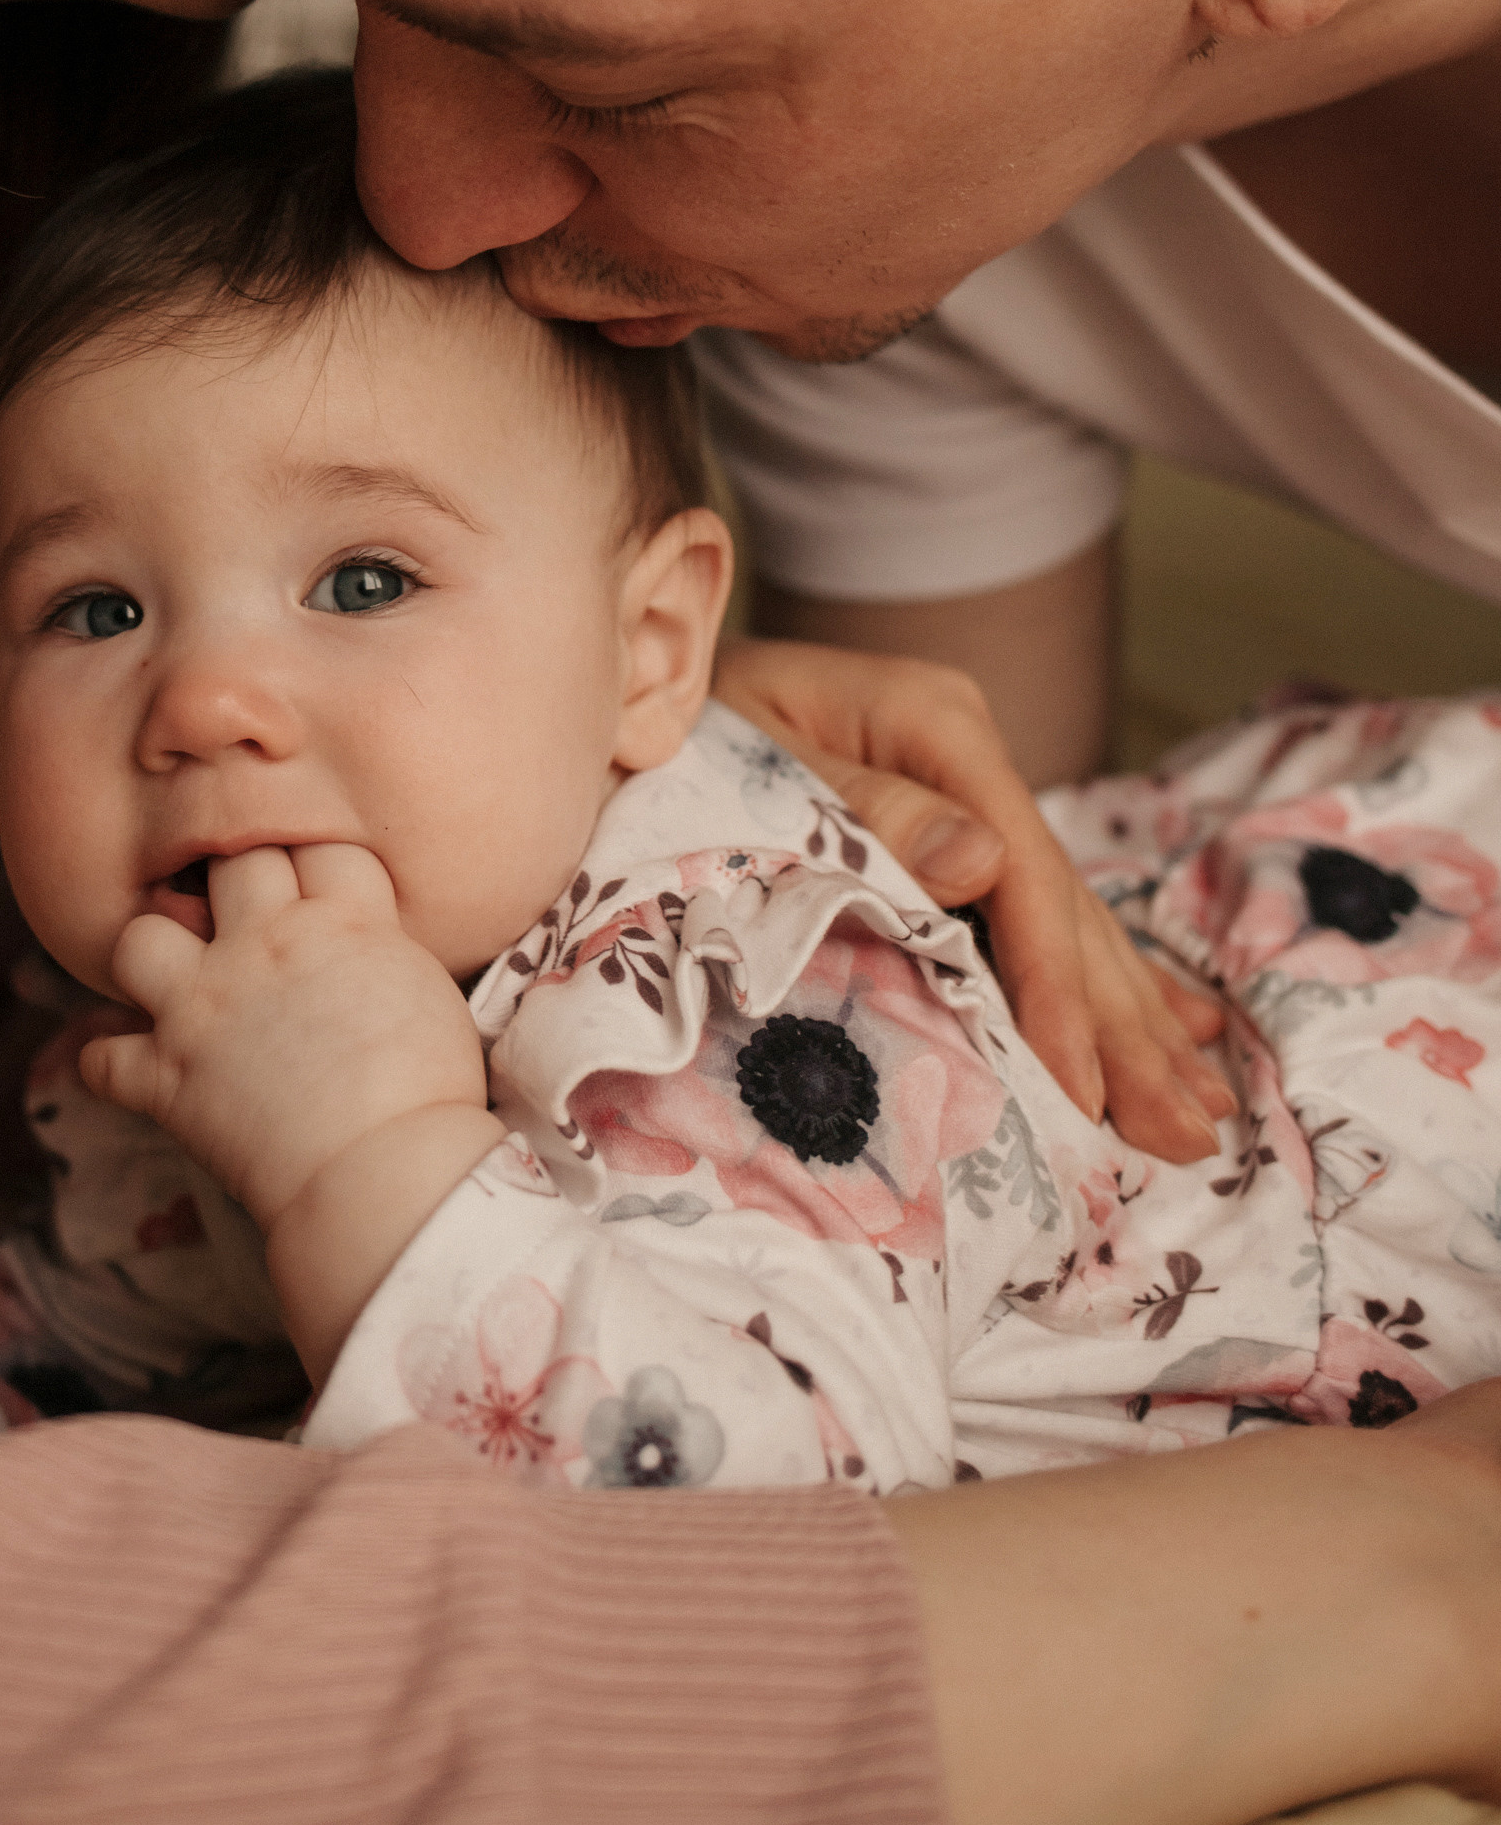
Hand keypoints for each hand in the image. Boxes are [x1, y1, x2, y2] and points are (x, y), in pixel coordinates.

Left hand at [84, 845, 491, 1233]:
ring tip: (175, 981)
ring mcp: (205, 1007)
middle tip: (247, 920)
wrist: (384, 1171)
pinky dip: (109, 1064)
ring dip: (152, 958)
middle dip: (238, 883)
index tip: (312, 886)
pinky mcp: (168, 1075)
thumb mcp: (426, 988)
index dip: (313, 862)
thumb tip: (366, 944)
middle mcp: (263, 946)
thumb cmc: (428, 1092)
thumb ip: (380, 947)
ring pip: (139, 939)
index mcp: (340, 921)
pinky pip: (104, 1058)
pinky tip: (128, 1067)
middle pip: (232, 865)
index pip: (316, 845)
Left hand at [713, 635, 1231, 1160]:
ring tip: (1194, 1115)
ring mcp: (965, 795)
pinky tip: (1174, 1032)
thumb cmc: (671, 726)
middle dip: (1120, 1029)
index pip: (1022, 874)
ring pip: (1066, 924)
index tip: (1080, 1088)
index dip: (1057, 989)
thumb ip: (863, 809)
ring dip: (1130, 1023)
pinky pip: (1038, 920)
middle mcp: (967, 756)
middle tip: (1182, 1139)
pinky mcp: (946, 833)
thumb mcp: (751, 756)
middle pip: (1064, 907)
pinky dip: (1100, 982)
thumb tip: (984, 861)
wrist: (631, 685)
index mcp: (932, 721)